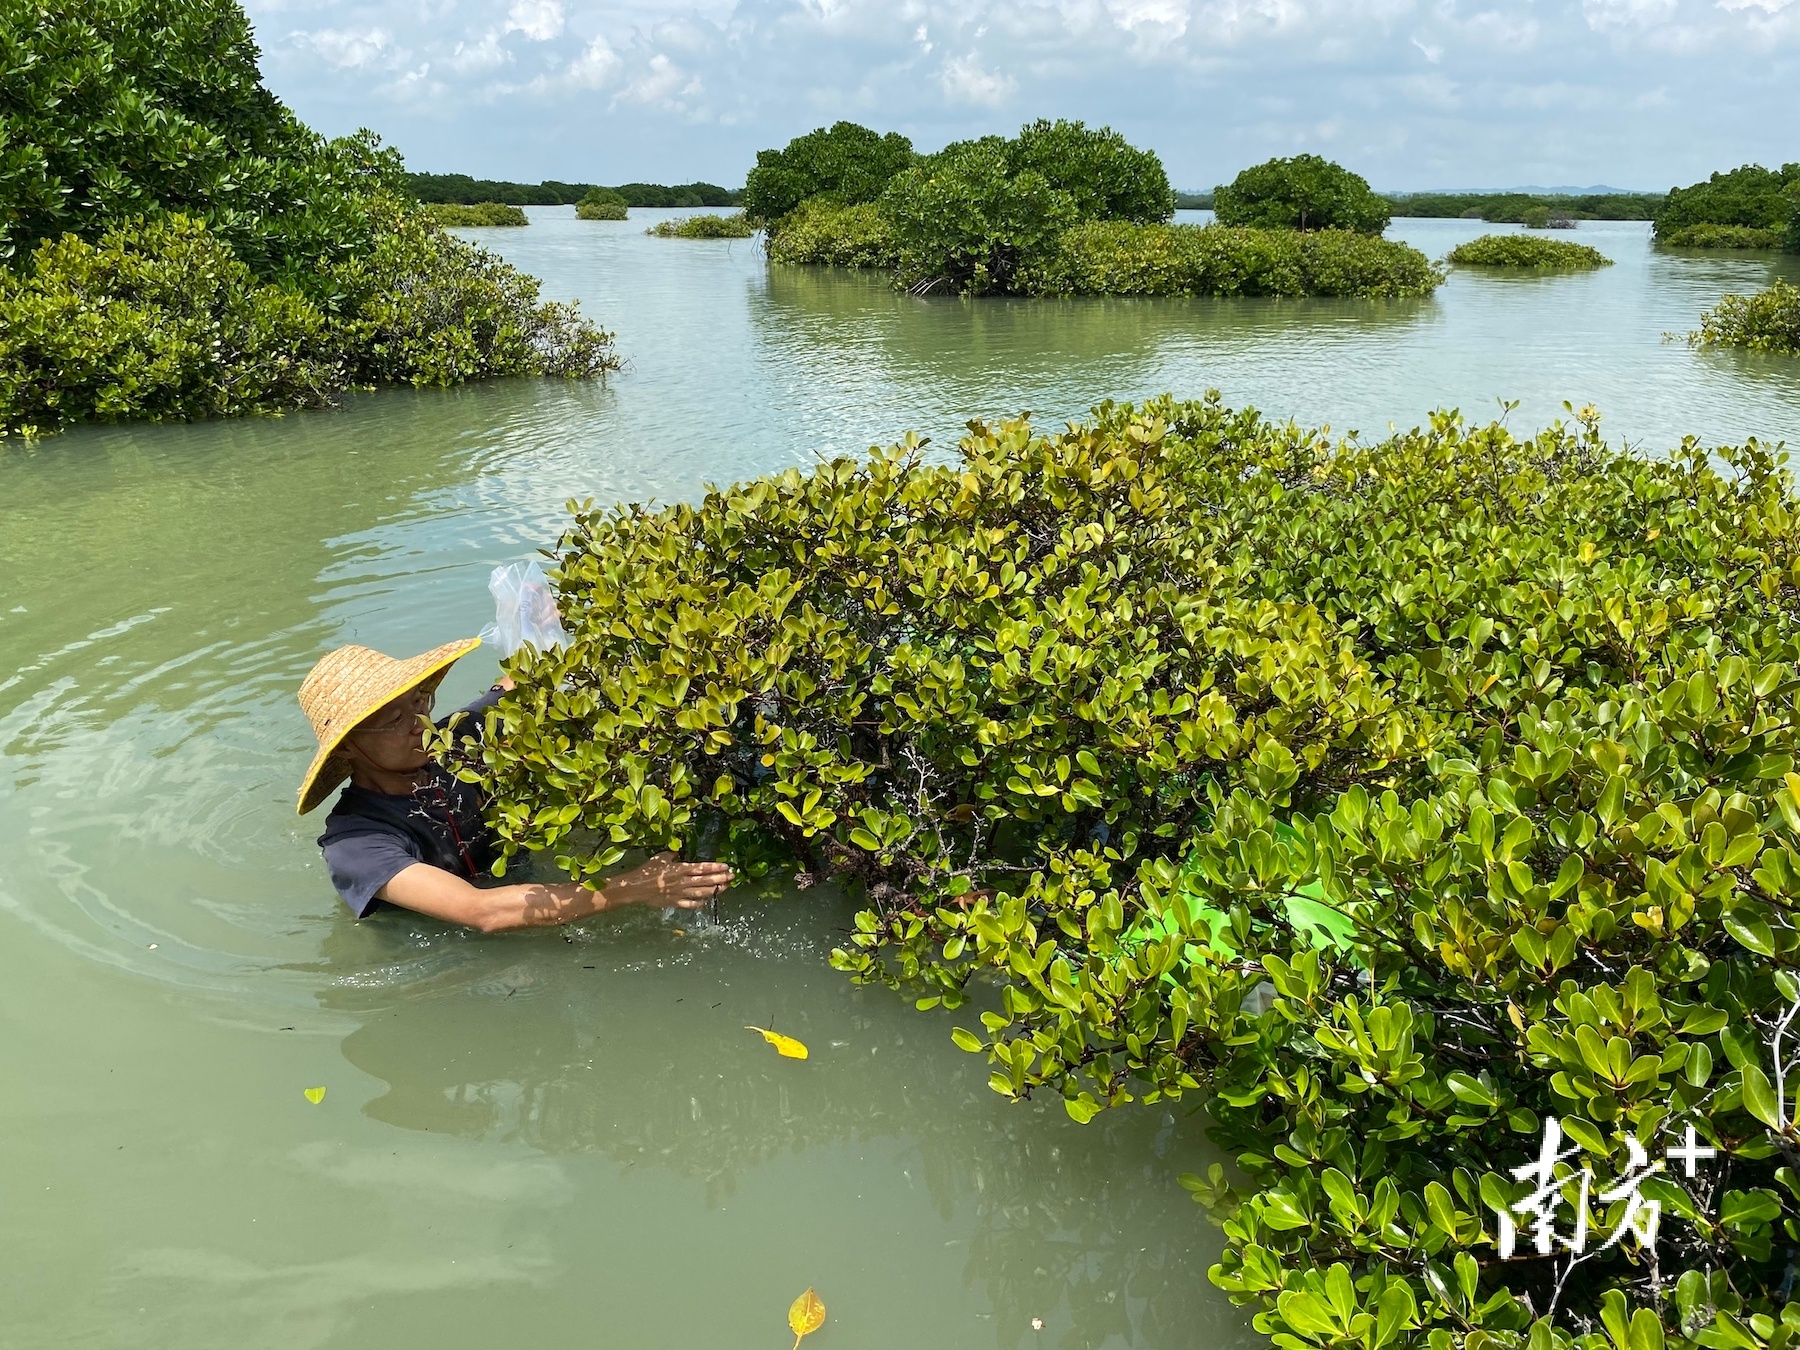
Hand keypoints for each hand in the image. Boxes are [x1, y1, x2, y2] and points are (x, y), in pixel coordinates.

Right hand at [604, 852, 732, 909]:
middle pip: (706, 880)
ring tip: (725, 887)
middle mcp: (683, 881)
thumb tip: (680, 853)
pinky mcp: (675, 903)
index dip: (715, 867)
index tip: (726, 866)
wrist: (636, 887)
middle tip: (732, 876)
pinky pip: (691, 903)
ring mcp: (680, 893)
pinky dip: (700, 902)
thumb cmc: (647, 870)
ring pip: (702, 892)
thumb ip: (673, 855)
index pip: (702, 868)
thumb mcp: (661, 857)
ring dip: (715, 890)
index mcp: (680, 869)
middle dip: (720, 878)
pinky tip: (707, 900)